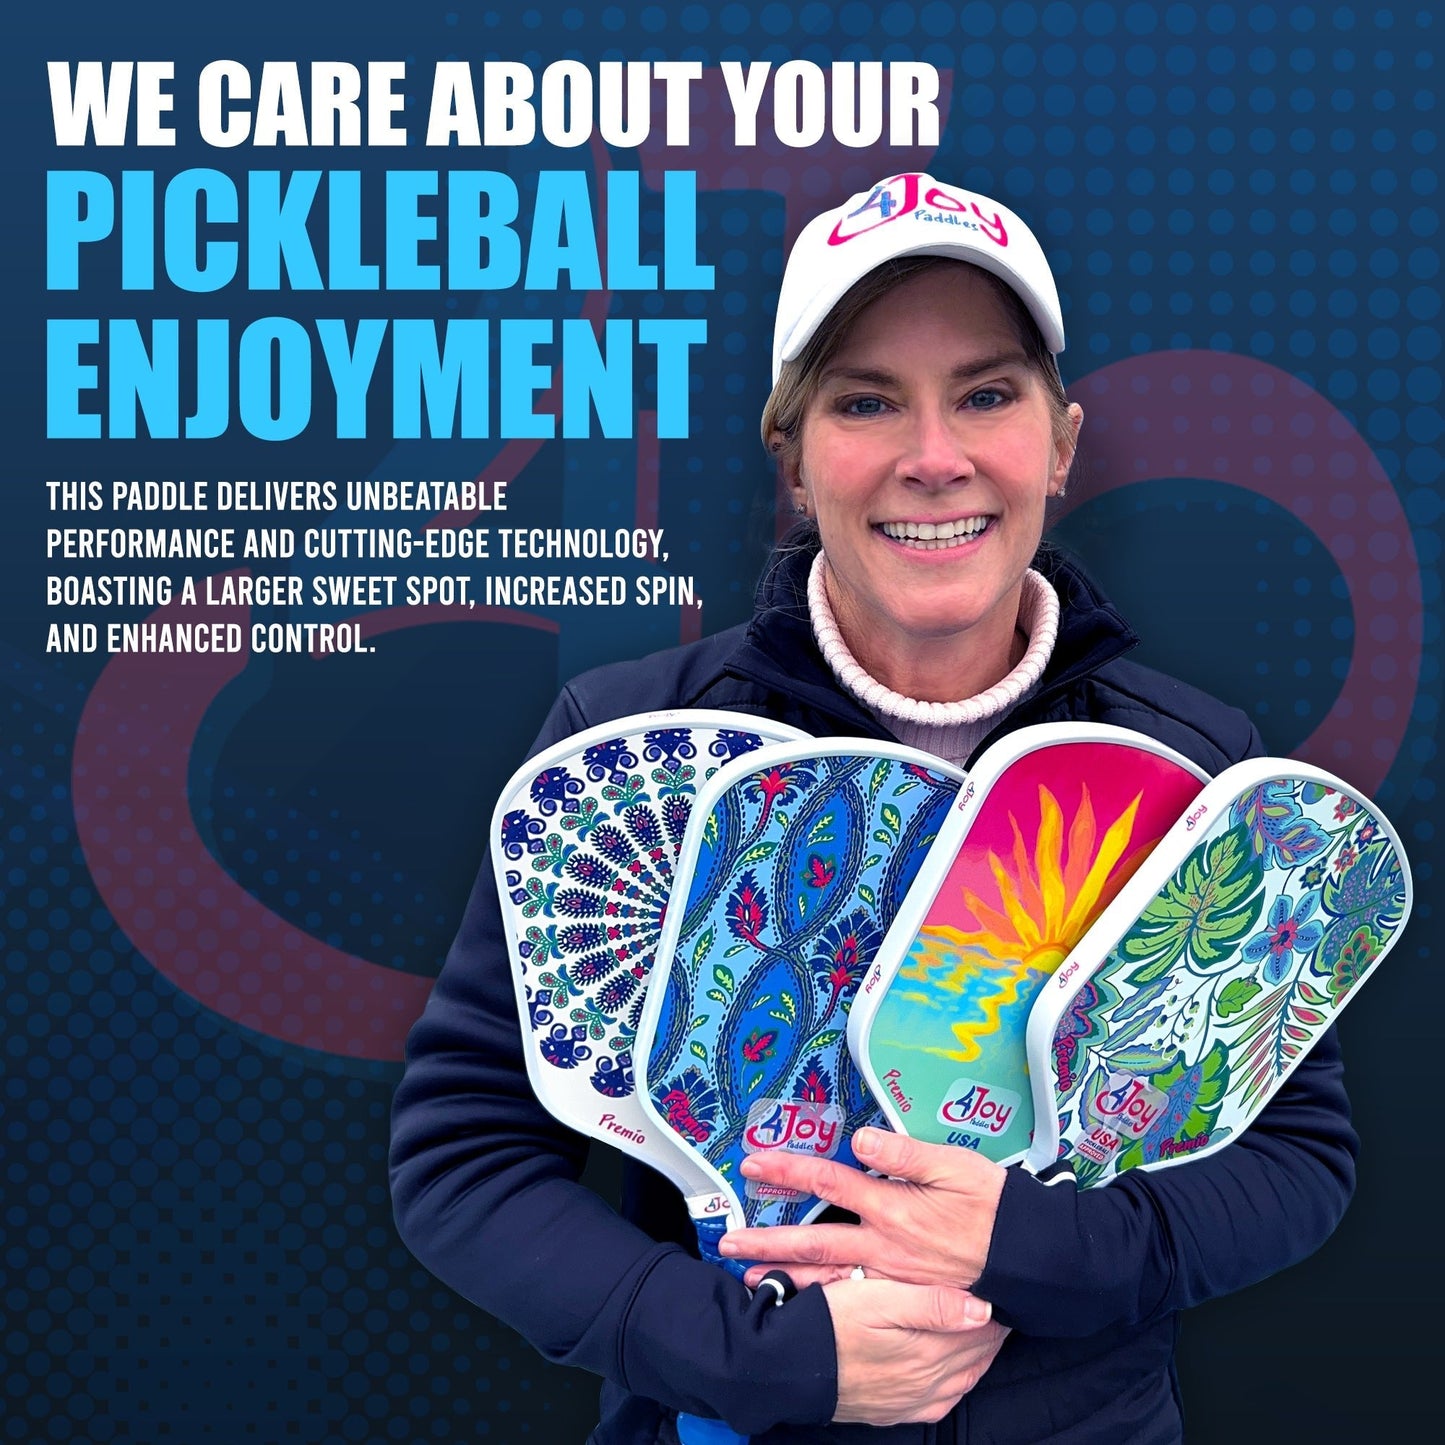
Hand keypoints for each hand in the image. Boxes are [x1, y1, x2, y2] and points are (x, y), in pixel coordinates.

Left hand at [719, 1127, 1006, 1291]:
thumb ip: (904, 1154)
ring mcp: (891, 1277)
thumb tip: (860, 1140)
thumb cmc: (994, 1206)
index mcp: (892, 1207)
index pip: (828, 1181)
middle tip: (728, 1243)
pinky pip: (855, 1302)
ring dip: (787, 1277)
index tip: (754, 1164)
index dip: (788, 1170)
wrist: (1028, 1259)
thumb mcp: (955, 1165)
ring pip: (829, 1279)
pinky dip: (825, 1304)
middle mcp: (884, 1246)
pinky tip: (804, 1303)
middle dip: (768, 1240)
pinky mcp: (904, 1297)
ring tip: (751, 1279)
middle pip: (813, 1240)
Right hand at [824, 1277, 1008, 1424]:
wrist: (789, 1367)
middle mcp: (926, 1382)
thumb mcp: (878, 1299)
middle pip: (974, 1355)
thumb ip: (932, 1305)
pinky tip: (956, 1373)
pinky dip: (957, 1384)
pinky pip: (941, 1402)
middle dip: (991, 1332)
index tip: (1005, 1290)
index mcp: (927, 1351)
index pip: (978, 1330)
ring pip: (962, 1379)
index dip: (994, 1310)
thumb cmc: (830, 1322)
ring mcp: (910, 1400)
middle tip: (1004, 1307)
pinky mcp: (894, 1411)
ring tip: (987, 1335)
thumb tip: (983, 1310)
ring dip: (978, 1356)